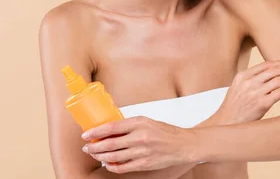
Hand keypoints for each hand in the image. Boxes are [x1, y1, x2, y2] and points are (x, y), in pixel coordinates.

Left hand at [81, 116, 197, 173]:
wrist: (183, 145)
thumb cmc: (166, 132)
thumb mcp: (148, 122)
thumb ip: (130, 125)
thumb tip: (109, 130)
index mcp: (140, 123)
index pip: (112, 127)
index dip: (95, 132)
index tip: (86, 134)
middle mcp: (140, 137)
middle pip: (109, 144)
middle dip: (94, 147)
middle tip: (87, 147)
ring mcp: (142, 152)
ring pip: (113, 156)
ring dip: (101, 156)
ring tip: (95, 155)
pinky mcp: (145, 163)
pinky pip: (123, 167)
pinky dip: (112, 166)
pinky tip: (108, 164)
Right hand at [213, 57, 279, 123]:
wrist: (226, 124)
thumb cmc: (235, 108)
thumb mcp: (238, 89)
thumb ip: (251, 80)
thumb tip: (271, 74)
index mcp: (243, 76)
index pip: (266, 64)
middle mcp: (249, 82)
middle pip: (274, 70)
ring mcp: (255, 93)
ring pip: (279, 80)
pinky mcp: (261, 104)